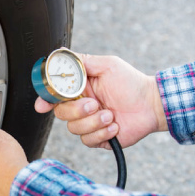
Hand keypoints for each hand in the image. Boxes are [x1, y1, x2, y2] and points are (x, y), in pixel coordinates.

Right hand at [35, 53, 167, 148]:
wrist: (152, 104)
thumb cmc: (131, 83)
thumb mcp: (107, 65)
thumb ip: (83, 61)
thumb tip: (61, 54)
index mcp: (78, 90)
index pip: (54, 96)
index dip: (45, 100)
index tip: (42, 106)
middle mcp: (80, 107)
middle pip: (61, 113)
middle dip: (77, 110)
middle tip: (95, 104)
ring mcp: (87, 124)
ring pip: (73, 128)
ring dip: (94, 122)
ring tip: (111, 115)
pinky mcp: (97, 138)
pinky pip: (87, 140)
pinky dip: (102, 133)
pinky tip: (115, 126)